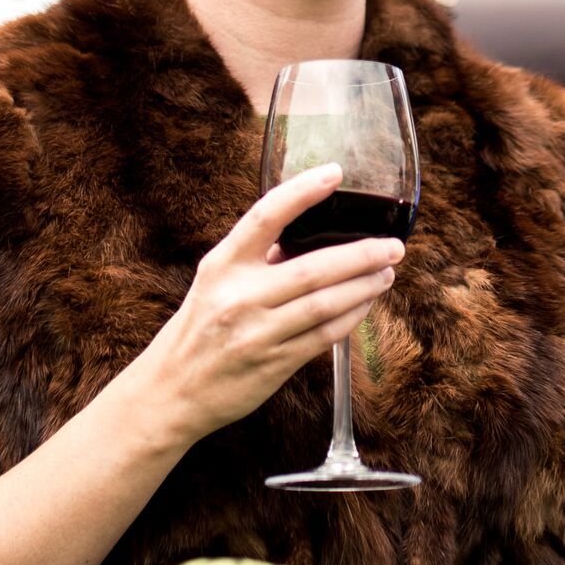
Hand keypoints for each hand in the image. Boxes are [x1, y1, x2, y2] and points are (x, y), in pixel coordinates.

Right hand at [129, 165, 405, 448]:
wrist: (171, 390)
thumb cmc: (198, 330)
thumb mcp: (215, 282)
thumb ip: (255, 258)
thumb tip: (306, 233)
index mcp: (222, 265)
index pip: (264, 216)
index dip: (301, 192)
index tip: (334, 174)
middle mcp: (239, 296)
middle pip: (312, 268)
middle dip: (361, 254)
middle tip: (392, 245)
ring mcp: (257, 332)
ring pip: (325, 303)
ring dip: (364, 286)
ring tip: (387, 271)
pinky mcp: (274, 364)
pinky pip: (324, 336)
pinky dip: (352, 317)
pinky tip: (367, 303)